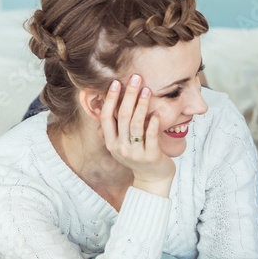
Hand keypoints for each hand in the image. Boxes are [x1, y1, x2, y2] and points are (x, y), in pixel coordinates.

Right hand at [99, 75, 175, 196]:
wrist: (152, 180)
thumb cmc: (137, 157)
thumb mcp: (120, 146)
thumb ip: (112, 130)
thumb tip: (101, 108)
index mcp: (110, 142)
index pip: (106, 117)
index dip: (110, 99)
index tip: (116, 83)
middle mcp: (120, 147)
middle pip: (122, 116)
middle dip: (129, 95)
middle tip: (136, 78)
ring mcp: (135, 152)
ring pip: (136, 124)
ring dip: (141, 104)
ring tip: (147, 90)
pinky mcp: (150, 156)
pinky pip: (151, 135)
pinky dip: (153, 122)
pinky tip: (156, 112)